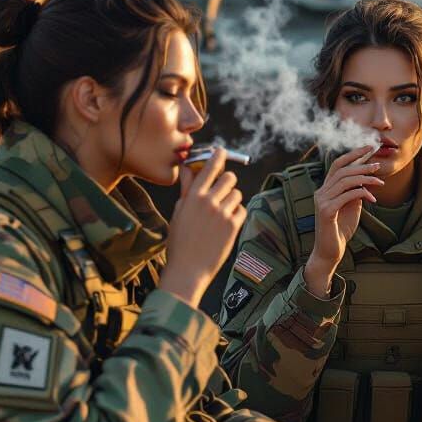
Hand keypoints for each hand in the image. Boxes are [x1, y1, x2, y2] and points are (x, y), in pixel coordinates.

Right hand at [160, 149, 245, 307]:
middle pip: (229, 178)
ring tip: (221, 213)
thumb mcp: (179, 213)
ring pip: (237, 194)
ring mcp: (222, 214)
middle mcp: (209, 202)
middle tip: (222, 191)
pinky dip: (236, 214)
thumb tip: (186, 169)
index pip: (208, 168)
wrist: (188, 270)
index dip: (217, 157)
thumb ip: (187, 190)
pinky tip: (226, 223)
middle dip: (227, 182)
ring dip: (232, 199)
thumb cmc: (180, 242)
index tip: (222, 151)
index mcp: (193, 197)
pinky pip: (242, 209)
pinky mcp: (233, 226)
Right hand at [304, 146, 382, 296]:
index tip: (369, 147)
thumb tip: (366, 179)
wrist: (331, 251)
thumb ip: (355, 192)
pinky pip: (346, 196)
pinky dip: (361, 193)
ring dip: (364, 179)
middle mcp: (321, 192)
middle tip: (377, 165)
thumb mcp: (352, 206)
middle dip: (361, 165)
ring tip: (379, 181)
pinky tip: (373, 198)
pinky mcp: (326, 211)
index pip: (338, 165)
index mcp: (326, 189)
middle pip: (341, 170)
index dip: (353, 154)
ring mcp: (322, 201)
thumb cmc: (341, 229)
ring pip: (344, 181)